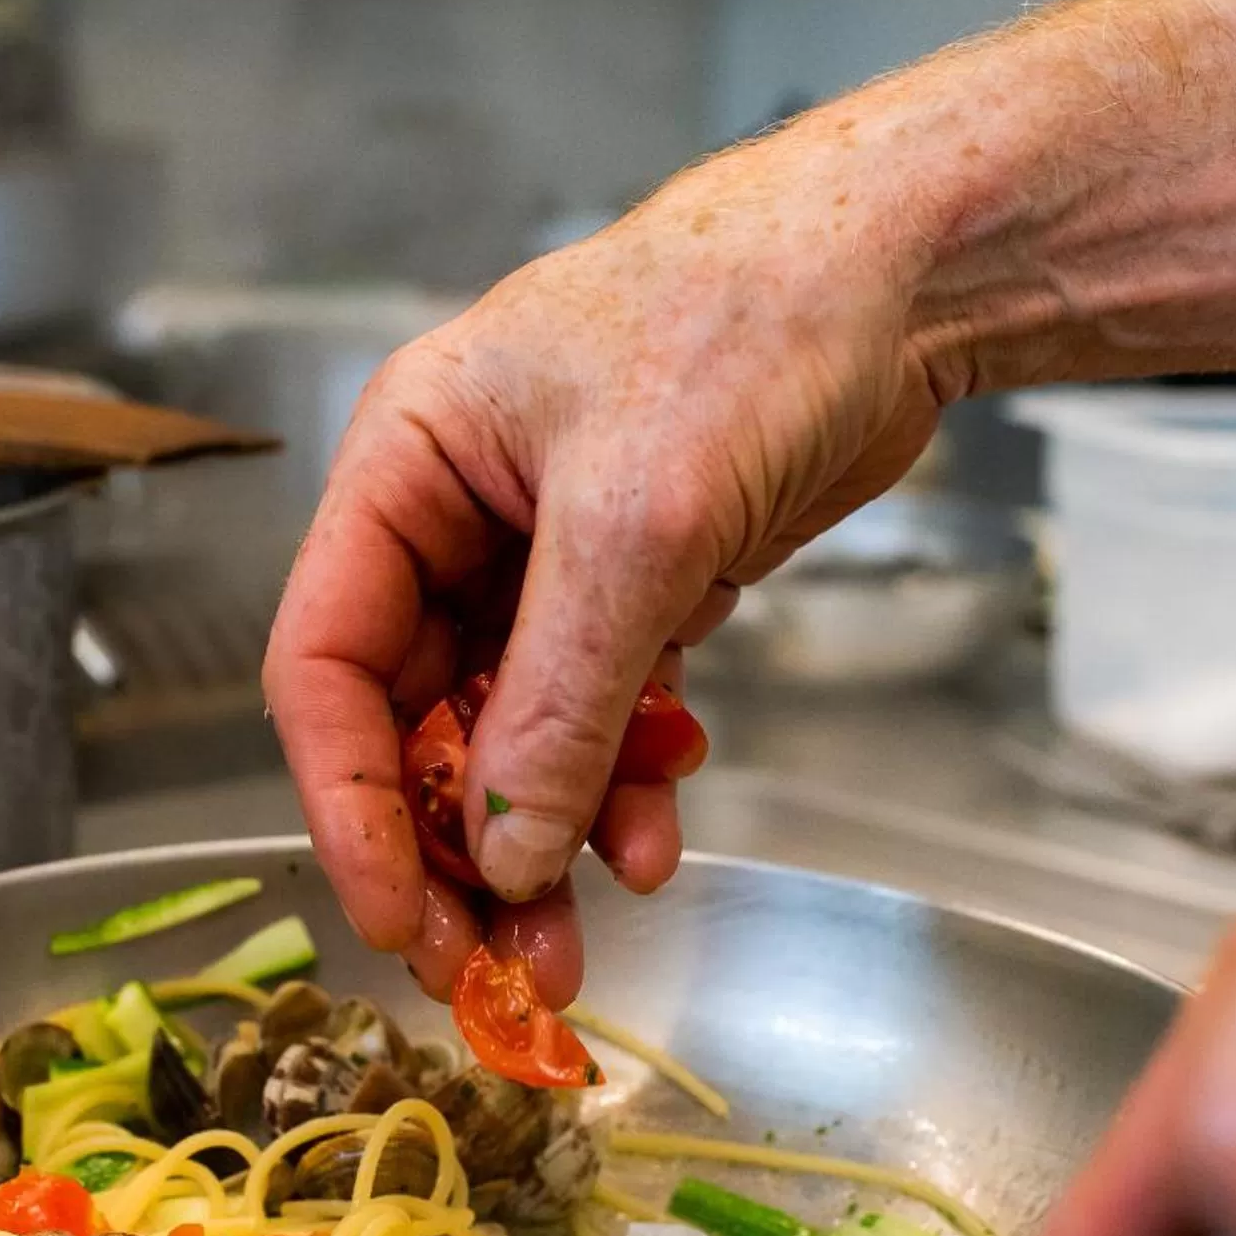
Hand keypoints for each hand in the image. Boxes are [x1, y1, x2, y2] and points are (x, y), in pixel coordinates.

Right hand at [264, 122, 944, 1002]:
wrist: (910, 271)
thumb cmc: (748, 329)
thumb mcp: (636, 530)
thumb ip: (559, 706)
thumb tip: (503, 858)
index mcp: (405, 466)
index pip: (325, 664)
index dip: (346, 805)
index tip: (395, 920)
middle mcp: (454, 516)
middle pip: (413, 720)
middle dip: (453, 846)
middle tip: (494, 964)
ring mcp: (545, 556)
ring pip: (510, 735)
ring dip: (542, 836)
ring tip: (584, 932)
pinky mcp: (635, 584)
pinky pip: (598, 715)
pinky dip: (621, 781)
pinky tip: (658, 832)